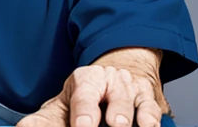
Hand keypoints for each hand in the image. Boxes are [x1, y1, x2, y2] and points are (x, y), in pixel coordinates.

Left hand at [17, 64, 163, 126]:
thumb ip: (44, 120)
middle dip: (116, 114)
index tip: (82, 126)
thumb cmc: (86, 96)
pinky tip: (149, 126)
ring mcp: (132, 90)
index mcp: (85, 80)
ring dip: (135, 116)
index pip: (84, 95)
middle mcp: (111, 81)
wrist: (116, 75)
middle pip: (115, 98)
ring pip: (136, 103)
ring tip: (122, 124)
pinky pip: (153, 109)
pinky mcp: (150, 100)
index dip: (84, 112)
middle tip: (114, 124)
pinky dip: (152, 119)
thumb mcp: (63, 104)